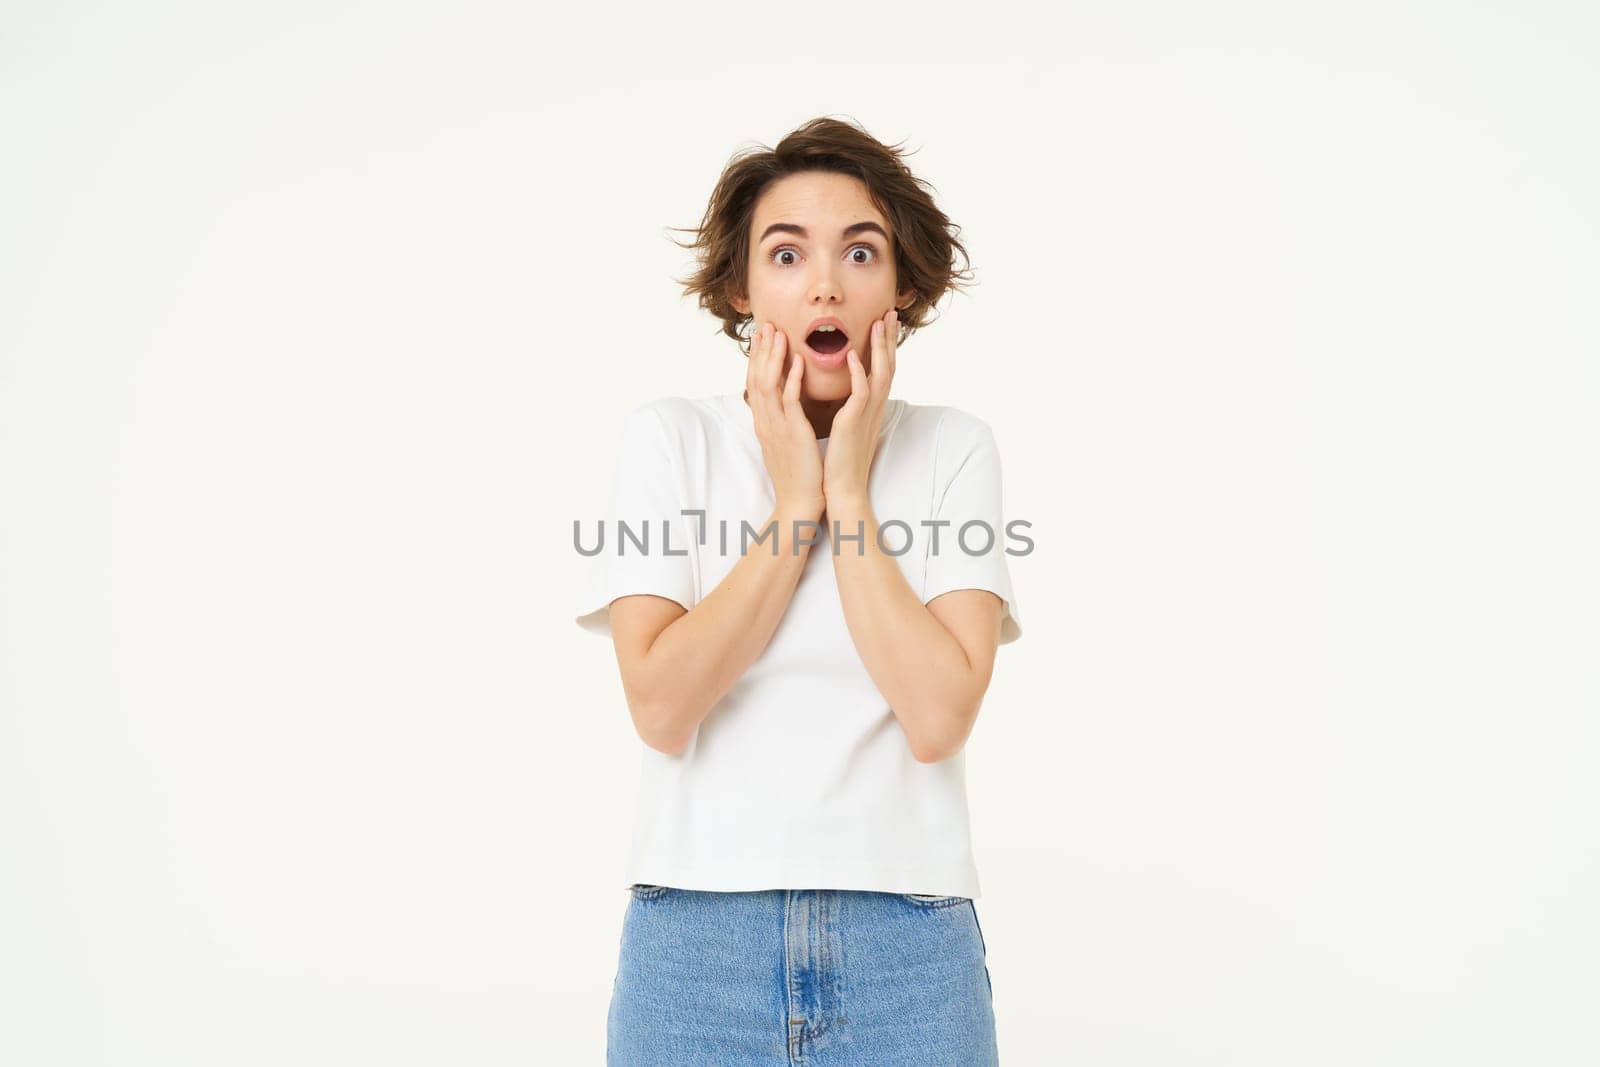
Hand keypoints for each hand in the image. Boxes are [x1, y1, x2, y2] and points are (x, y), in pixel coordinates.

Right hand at [746, 322, 824, 517]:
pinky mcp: (792, 434)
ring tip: (778, 333)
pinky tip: (797, 361)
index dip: (758, 359)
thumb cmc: (799, 476)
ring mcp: (776, 427)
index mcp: (765, 423)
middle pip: (757, 378)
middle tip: (764, 325)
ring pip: (768, 384)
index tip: (762, 337)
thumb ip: (784, 423)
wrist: (800, 504)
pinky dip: (791, 379)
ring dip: (773, 357)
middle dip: (760, 350)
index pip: (757, 384)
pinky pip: (789, 402)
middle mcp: (766, 422)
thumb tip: (786, 408)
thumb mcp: (786, 444)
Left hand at [823, 308, 897, 506]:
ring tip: (879, 322)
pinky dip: (859, 372)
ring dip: (880, 347)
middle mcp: (874, 408)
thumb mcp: (849, 429)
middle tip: (890, 313)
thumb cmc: (842, 463)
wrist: (842, 490)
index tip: (884, 323)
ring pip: (879, 374)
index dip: (885, 346)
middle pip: (888, 366)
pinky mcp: (854, 423)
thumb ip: (852, 410)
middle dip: (889, 339)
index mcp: (871, 408)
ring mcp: (867, 415)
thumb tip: (851, 399)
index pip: (882, 370)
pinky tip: (854, 355)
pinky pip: (860, 393)